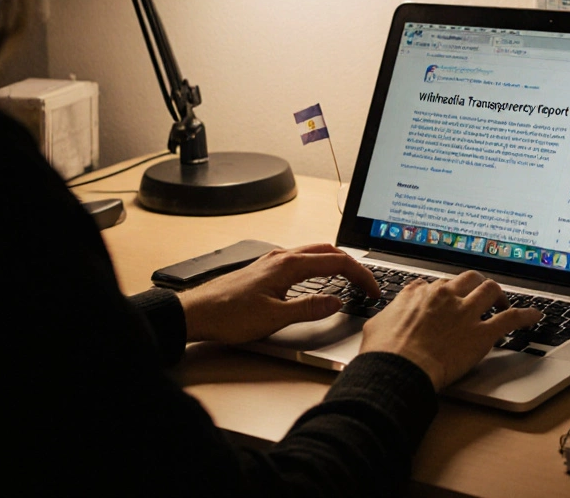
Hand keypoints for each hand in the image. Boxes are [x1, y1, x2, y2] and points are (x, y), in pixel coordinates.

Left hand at [178, 244, 379, 343]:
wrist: (196, 313)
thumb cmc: (229, 315)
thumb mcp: (274, 318)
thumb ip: (309, 308)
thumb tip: (337, 302)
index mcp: (288, 265)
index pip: (337, 262)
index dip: (361, 276)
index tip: (373, 291)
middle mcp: (282, 257)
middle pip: (328, 251)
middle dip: (353, 267)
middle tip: (367, 286)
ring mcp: (273, 261)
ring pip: (314, 253)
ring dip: (336, 264)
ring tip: (350, 282)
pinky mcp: (266, 269)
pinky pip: (301, 260)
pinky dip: (320, 267)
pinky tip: (319, 281)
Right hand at [359, 271, 542, 389]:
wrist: (398, 368)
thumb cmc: (384, 352)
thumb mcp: (377, 324)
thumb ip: (389, 315)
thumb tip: (388, 316)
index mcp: (420, 293)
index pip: (436, 284)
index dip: (444, 292)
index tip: (447, 299)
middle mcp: (445, 297)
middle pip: (468, 278)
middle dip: (475, 284)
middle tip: (479, 294)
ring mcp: (465, 313)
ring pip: (490, 290)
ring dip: (498, 295)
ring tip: (503, 302)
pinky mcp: (481, 333)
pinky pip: (510, 318)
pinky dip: (525, 315)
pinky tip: (534, 316)